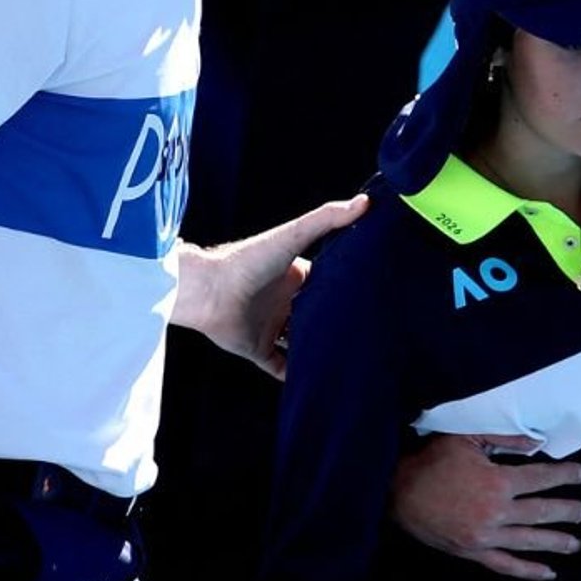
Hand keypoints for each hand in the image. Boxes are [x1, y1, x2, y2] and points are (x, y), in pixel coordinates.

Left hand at [176, 195, 368, 378]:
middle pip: (314, 316)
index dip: (344, 292)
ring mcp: (270, 326)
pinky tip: (315, 380)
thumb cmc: (248, 259)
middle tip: (366, 335)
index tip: (372, 299)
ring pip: (299, 343)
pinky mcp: (256, 349)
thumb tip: (365, 201)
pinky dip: (293, 374)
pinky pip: (279, 366)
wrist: (208, 290)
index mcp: (293, 277)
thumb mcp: (293, 236)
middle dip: (333, 324)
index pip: (324, 286)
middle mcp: (283, 302)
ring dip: (316, 350)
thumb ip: (327, 219)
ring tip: (346, 359)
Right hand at [390, 433, 580, 580]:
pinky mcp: (473, 552)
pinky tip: (548, 573)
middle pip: (542, 512)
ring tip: (576, 543)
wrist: (397, 492)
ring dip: (556, 542)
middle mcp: (496, 512)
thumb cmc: (432, 460)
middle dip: (568, 511)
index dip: (566, 476)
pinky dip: (528, 571)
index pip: (542, 479)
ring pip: (529, 541)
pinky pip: (506, 565)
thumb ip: (504, 439)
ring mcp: (486, 536)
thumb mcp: (467, 439)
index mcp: (498, 482)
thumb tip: (536, 441)